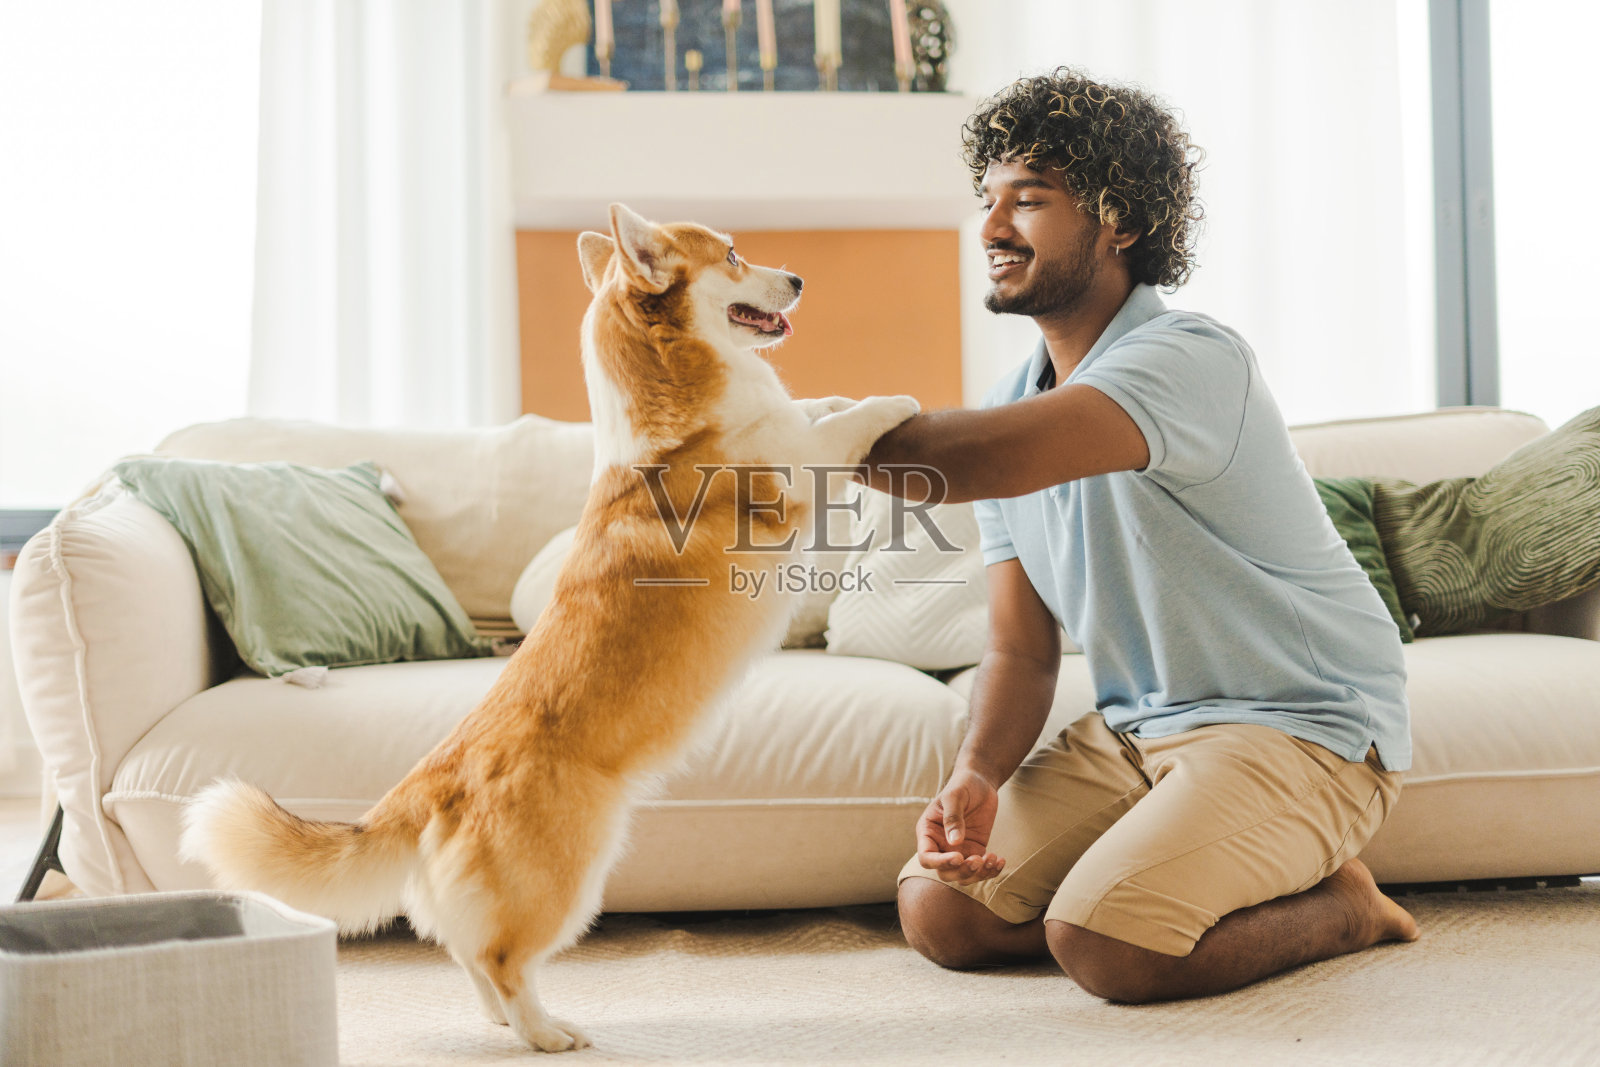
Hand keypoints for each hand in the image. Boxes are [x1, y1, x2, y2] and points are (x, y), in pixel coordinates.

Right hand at [916, 768, 1004, 885]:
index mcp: (928, 832)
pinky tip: (1000, 860)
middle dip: (962, 871)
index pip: (927, 857)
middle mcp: (941, 845)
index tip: (958, 857)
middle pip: (945, 872)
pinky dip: (990, 870)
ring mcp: (958, 850)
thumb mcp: (955, 796)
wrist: (980, 782)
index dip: (940, 862)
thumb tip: (954, 842)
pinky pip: (981, 869)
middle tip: (978, 860)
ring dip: (978, 874)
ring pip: (963, 875)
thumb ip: (952, 818)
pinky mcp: (975, 850)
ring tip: (992, 858)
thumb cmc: (962, 785)